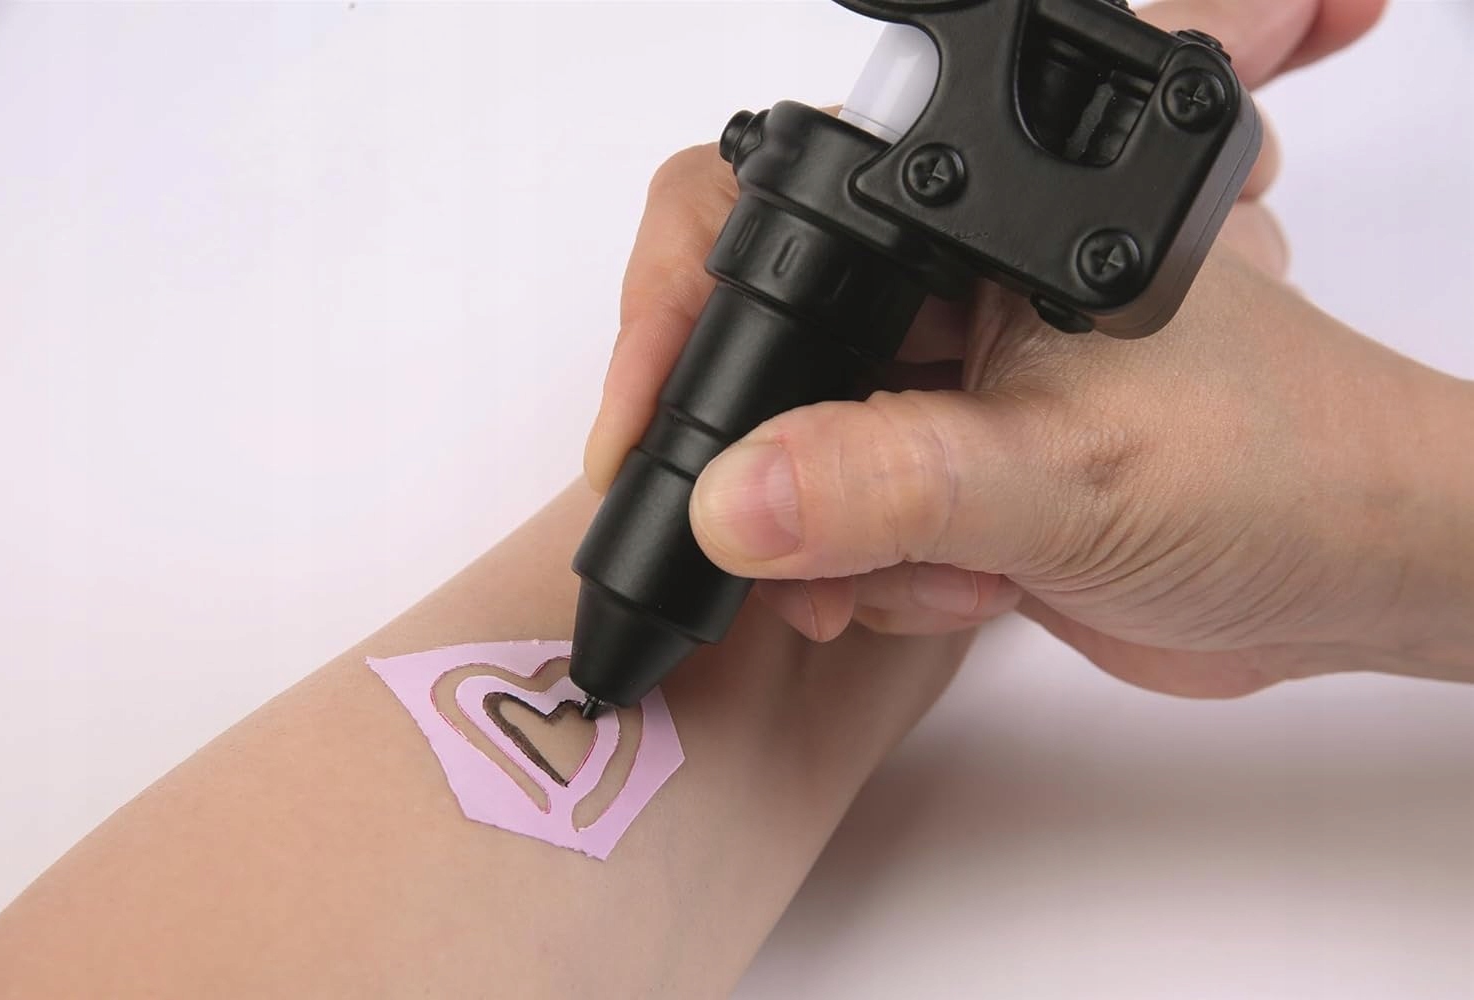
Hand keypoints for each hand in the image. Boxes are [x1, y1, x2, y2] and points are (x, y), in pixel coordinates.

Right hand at [586, 0, 1473, 694]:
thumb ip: (890, 479)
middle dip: (766, 468)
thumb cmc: (1281, 466)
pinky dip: (882, 581)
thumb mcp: (1065, 471)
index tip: (642, 435)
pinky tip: (975, 589)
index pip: (770, 227)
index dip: (676, 313)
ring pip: (800, 463)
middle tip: (777, 545)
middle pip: (768, 357)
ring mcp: (948, 395)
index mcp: (971, 235)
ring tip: (941, 574)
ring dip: (838, 548)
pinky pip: (850, 532)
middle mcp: (947, 302)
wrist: (1356, 574)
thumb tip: (729, 496)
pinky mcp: (957, 481)